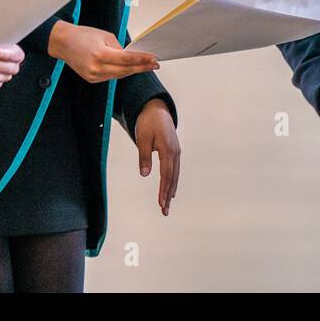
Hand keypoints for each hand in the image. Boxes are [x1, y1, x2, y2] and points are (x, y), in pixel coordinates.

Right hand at [49, 21, 158, 82]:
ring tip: (146, 66)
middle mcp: (97, 68)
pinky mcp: (92, 79)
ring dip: (132, 71)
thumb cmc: (82, 35)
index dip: (142, 60)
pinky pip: (111, 76)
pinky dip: (121, 72)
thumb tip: (130, 57)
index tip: (153, 59)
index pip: (127, 60)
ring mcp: (93, 76)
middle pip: (125, 70)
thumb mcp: (105, 36)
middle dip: (141, 68)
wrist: (63, 43)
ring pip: (119, 75)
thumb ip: (119, 48)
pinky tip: (130, 69)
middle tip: (154, 64)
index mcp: (100, 55)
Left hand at [135, 100, 179, 215]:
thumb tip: (144, 174)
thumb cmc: (148, 122)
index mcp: (168, 149)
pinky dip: (173, 181)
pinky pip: (175, 170)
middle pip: (173, 177)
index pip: (166, 174)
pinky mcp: (174, 151)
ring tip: (167, 205)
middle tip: (164, 211)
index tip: (161, 203)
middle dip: (168, 195)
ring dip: (171, 190)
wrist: (157, 109)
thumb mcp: (143, 138)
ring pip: (175, 175)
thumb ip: (144, 156)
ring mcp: (176, 152)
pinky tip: (171, 191)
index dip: (164, 189)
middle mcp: (175, 152)